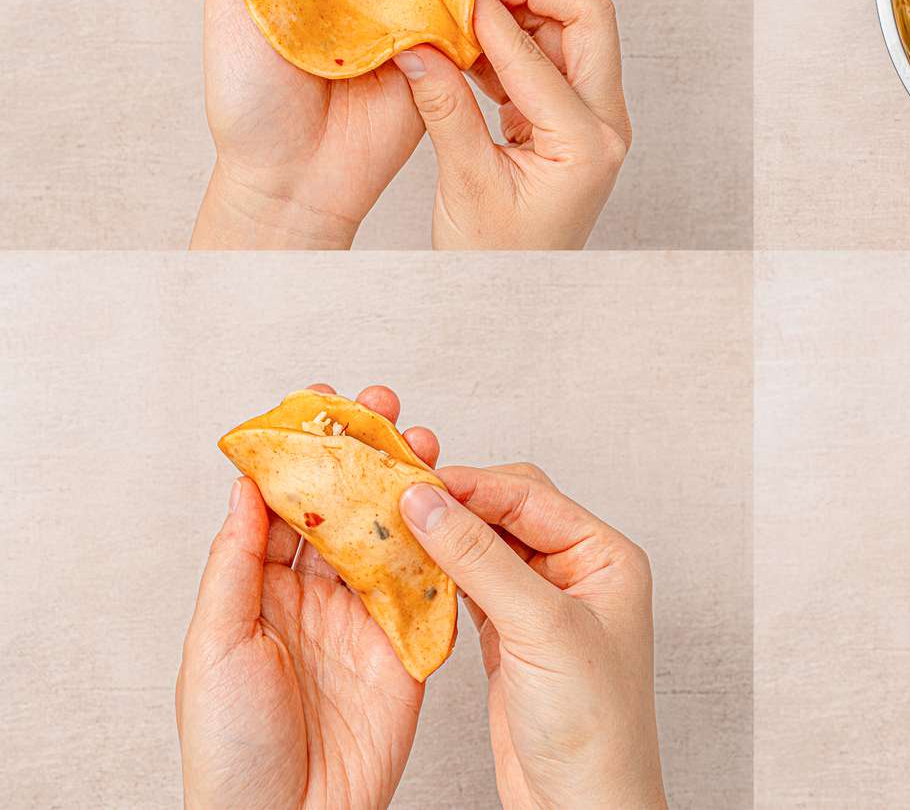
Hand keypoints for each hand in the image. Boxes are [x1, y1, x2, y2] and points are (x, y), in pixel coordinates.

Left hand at [177, 384, 440, 809]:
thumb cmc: (230, 746)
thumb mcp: (215, 644)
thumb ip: (236, 562)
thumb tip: (247, 486)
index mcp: (261, 588)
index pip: (288, 502)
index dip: (308, 452)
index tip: (323, 404)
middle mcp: (317, 595)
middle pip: (347, 508)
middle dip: (366, 454)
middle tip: (383, 407)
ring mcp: (365, 618)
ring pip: (393, 536)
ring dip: (408, 487)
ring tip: (424, 441)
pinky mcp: (408, 647)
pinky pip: (430, 587)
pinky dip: (443, 547)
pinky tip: (451, 507)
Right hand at [391, 0, 629, 247]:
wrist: (514, 295)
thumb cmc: (497, 257)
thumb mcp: (466, 182)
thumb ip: (444, 108)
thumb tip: (417, 46)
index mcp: (587, 143)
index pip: (539, 55)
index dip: (489, 16)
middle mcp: (605, 125)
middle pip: (588, 21)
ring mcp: (593, 122)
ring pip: (571, 35)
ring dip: (520, 17)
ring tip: (462, 23)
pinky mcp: (571, 122)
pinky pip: (551, 62)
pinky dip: (511, 47)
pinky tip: (467, 54)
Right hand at [399, 464, 665, 807]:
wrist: (582, 806)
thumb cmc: (594, 725)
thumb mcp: (540, 628)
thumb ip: (482, 559)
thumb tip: (429, 501)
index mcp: (604, 556)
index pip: (531, 496)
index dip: (472, 486)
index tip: (415, 483)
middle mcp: (576, 573)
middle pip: (505, 513)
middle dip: (455, 506)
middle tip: (398, 503)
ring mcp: (540, 605)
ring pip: (482, 548)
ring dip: (442, 541)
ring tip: (392, 532)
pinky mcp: (507, 637)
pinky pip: (468, 587)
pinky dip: (438, 578)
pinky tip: (408, 574)